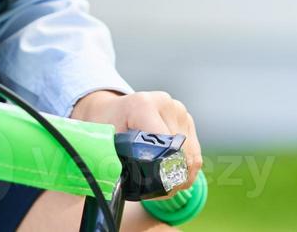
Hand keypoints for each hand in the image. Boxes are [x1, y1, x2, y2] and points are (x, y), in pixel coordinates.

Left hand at [70, 89, 202, 190]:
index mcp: (143, 105)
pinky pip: (194, 153)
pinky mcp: (187, 120)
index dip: (162, 171)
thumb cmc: (105, 126)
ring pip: (191, 156)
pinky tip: (171, 174)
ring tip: (163, 184)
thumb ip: (111, 159)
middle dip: (172, 177)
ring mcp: (179, 111)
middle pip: (181, 153)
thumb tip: (119, 183)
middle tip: (157, 191)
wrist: (110, 109)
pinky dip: (185, 168)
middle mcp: (166, 104)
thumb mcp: (102, 140)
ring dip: (181, 175)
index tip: (152, 185)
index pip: (165, 145)